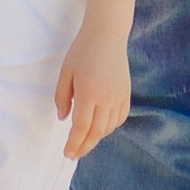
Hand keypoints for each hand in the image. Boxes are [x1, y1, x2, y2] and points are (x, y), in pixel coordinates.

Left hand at [55, 28, 131, 159]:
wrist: (107, 35)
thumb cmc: (82, 50)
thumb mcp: (66, 72)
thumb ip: (62, 97)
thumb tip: (63, 119)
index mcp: (88, 93)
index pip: (81, 127)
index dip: (74, 143)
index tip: (68, 154)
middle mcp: (106, 99)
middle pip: (96, 132)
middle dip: (84, 146)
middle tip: (74, 154)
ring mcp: (119, 97)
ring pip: (109, 128)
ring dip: (96, 137)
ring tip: (85, 141)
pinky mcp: (127, 94)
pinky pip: (119, 118)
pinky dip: (110, 127)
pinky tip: (101, 127)